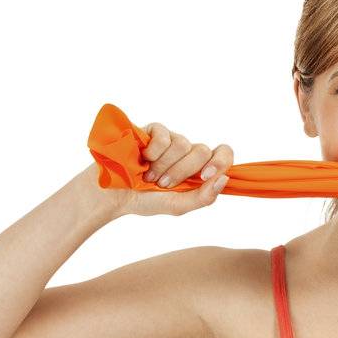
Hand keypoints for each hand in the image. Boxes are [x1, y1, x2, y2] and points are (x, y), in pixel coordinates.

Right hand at [109, 123, 233, 215]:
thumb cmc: (146, 200)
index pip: (223, 154)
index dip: (220, 161)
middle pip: (202, 151)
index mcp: (198, 170)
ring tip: (149, 176)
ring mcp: (171, 140)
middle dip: (182, 172)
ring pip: (183, 144)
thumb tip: (224, 179)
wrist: (114, 194)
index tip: (204, 176)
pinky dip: (154, 153)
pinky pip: (164, 137)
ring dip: (164, 166)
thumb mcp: (177, 206)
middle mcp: (187, 153)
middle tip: (163, 184)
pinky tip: (142, 159)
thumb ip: (203, 197)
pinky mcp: (154, 131)